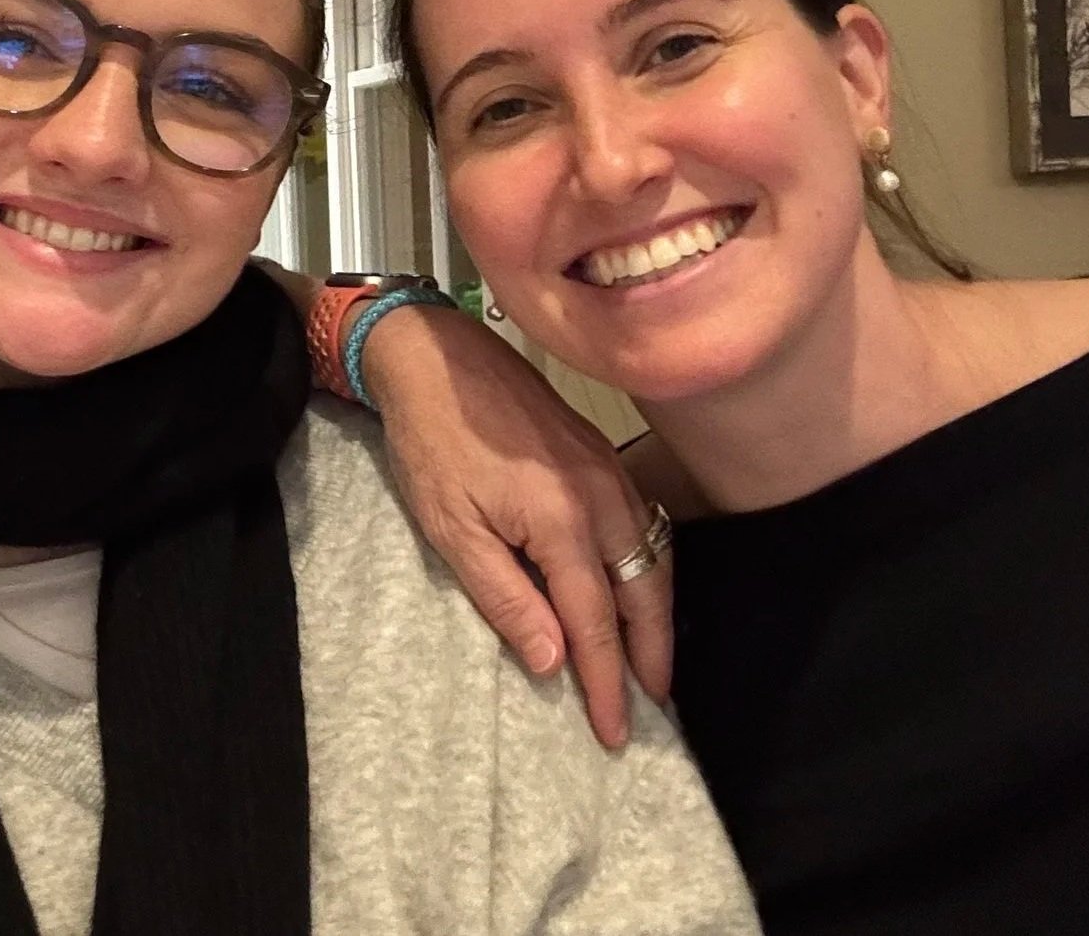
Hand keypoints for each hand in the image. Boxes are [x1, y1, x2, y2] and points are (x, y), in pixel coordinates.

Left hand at [358, 305, 670, 748]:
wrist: (437, 358)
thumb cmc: (432, 443)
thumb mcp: (452, 528)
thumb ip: (505, 597)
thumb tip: (554, 662)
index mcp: (562, 520)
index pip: (595, 622)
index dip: (606, 681)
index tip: (615, 730)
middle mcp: (601, 497)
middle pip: (645, 592)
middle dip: (651, 655)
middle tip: (652, 706)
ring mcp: (609, 473)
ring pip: (653, 557)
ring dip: (656, 614)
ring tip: (650, 663)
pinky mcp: (602, 457)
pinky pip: (643, 525)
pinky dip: (648, 570)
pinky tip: (636, 591)